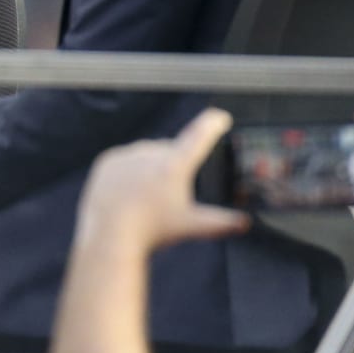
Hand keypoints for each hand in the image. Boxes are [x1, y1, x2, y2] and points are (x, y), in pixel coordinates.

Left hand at [73, 108, 248, 254]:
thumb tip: (244, 223)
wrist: (109, 236)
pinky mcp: (109, 160)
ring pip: (148, 155)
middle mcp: (151, 152)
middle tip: (171, 194)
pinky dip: (130, 172)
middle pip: (172, 151)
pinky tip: (128, 192)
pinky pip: (125, 161)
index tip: (220, 117)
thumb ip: (220, 222)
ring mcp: (128, 154)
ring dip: (152, 168)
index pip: (199, 136)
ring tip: (147, 198)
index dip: (212, 125)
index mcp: (174, 165)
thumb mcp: (190, 226)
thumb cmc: (152, 232)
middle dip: (175, 166)